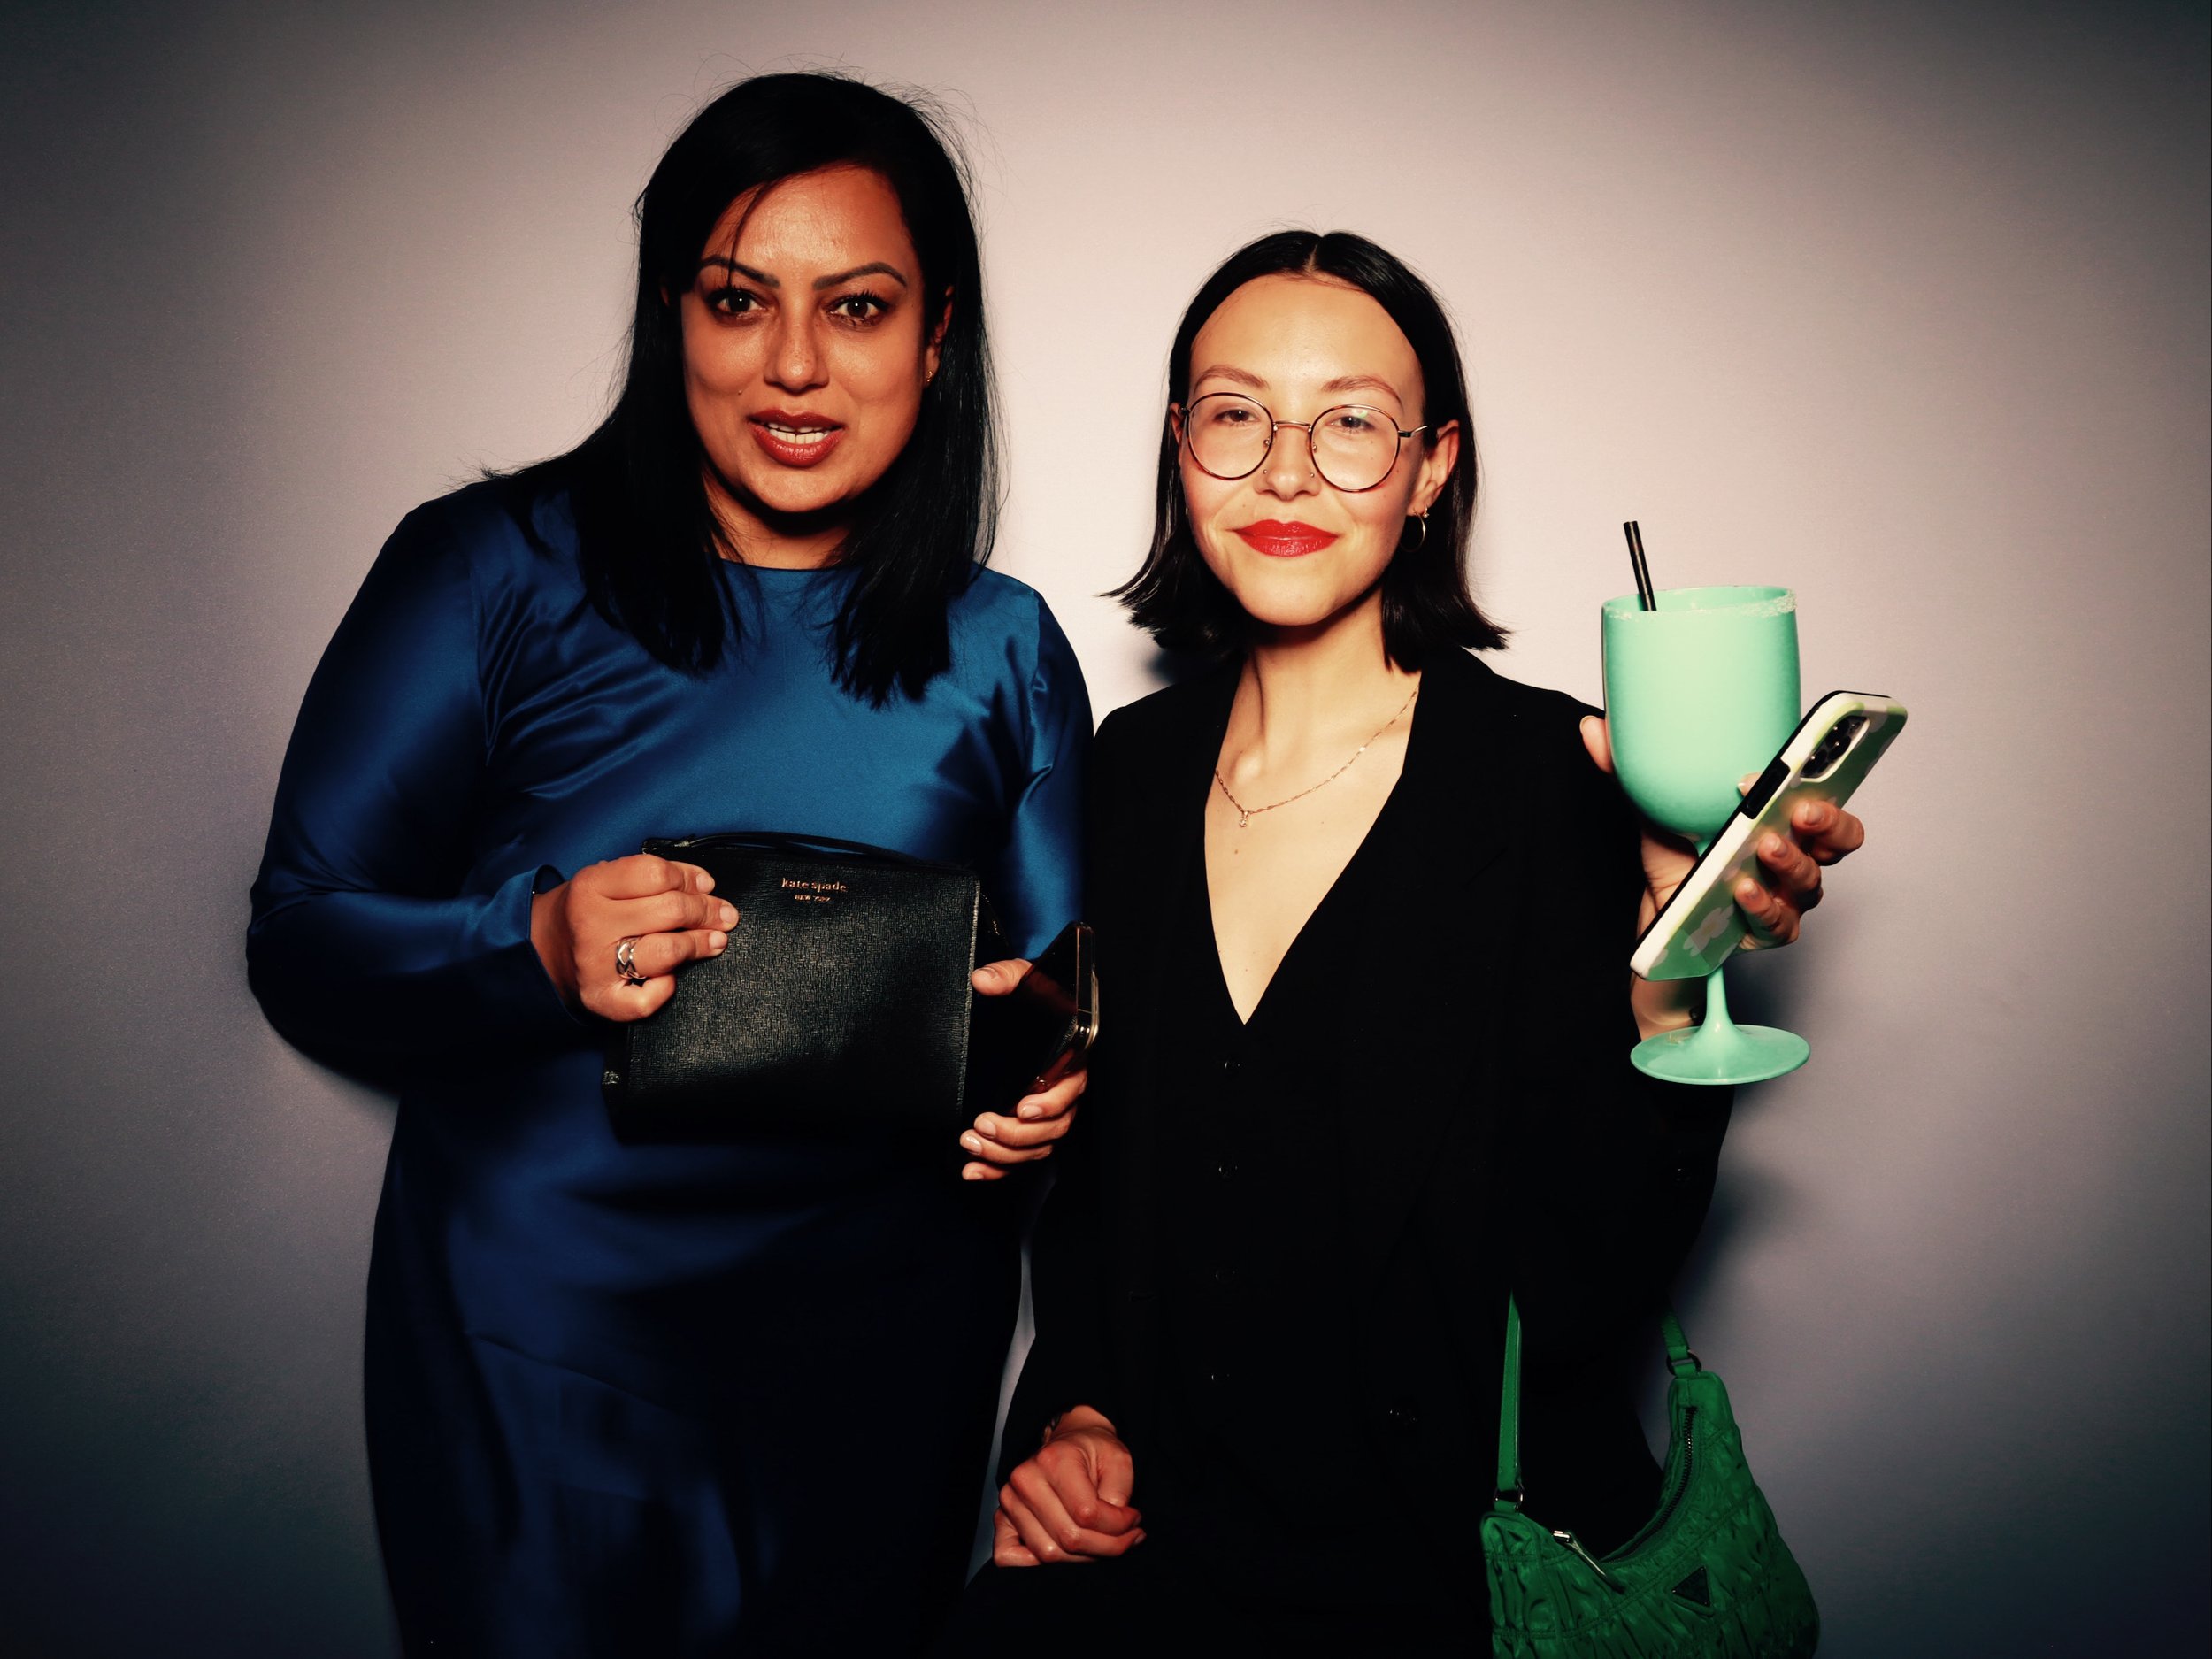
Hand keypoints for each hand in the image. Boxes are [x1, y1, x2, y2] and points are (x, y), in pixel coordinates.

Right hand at [530, 854, 736, 1019]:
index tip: (707, 886)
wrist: (537, 952)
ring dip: (699, 945)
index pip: (656, 874)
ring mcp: (595, 964)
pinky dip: (666, 989)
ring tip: (714, 941)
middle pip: (669, 911)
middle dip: (707, 912)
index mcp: (591, 886)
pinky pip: (646, 999)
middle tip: (725, 916)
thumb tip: (704, 886)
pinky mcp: (600, 999)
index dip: (690, 879)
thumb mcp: (605, 880)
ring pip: (666, 951)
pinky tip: (671, 978)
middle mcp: (591, 924)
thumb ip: (649, 877)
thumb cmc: (585, 912)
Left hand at [959, 958, 1088, 1181]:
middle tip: (981, 1127)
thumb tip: (983, 980)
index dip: (1049, 1103)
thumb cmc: (1045, 996)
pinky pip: (1022, 1157)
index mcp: (1072, 1059)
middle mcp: (1066, 1091)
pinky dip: (998, 1169)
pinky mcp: (1032, 1128)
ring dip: (1004, 1155)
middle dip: (1016, 1134)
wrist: (1048, 1008)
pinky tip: (973, 1170)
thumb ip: (1007, 976)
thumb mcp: (1028, 979)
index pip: (1070, 1089)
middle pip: (1052, 1129)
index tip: (1023, 1107)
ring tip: (971, 1146)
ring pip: (1037, 1148)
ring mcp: (1050, 1114)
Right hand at [993, 1406, 1143, 1566]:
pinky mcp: (1003, 1518)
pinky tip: (1064, 1555)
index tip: (1134, 1520)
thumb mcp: (1119, 1460)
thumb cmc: (1094, 1451)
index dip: (1119, 1526)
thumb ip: (1120, 1496)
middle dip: (1107, 1547)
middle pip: (1068, 1539)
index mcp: (1054, 1460)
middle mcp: (1025, 1479)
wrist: (1071, 1441)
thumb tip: (1115, 1532)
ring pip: (1048, 1554)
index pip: (1087, 1514)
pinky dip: (1034, 1566)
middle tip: (1127, 1538)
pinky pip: (1008, 1556)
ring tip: (1103, 1543)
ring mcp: (1009, 1501)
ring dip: (1083, 1558)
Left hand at [1579, 715, 1865, 948]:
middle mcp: (1792, 857)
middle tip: (1798, 809)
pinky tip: (1743, 891)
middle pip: (1838, 839)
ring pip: (1809, 880)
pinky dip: (1763, 906)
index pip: (1826, 796)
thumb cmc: (1676, 869)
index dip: (1823, 779)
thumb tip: (1594, 729)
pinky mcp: (1768, 932)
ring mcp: (1785, 897)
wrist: (1660, 925)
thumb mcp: (1654, 815)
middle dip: (1826, 821)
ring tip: (1760, 845)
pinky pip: (1779, 922)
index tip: (1795, 762)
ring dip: (1788, 861)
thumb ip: (1632, 774)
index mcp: (1778, 821)